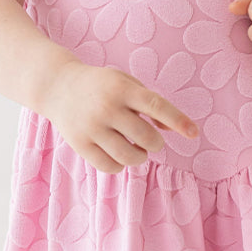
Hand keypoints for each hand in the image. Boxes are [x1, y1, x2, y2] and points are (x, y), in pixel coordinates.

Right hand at [42, 61, 198, 174]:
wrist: (57, 86)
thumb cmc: (100, 86)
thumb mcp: (125, 84)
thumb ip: (150, 104)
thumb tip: (172, 129)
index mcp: (121, 88)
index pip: (156, 106)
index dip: (178, 120)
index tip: (194, 133)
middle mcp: (106, 107)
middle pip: (146, 137)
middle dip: (155, 143)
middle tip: (150, 140)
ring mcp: (91, 127)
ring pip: (129, 156)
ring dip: (140, 156)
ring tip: (137, 149)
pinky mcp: (80, 144)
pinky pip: (110, 166)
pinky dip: (120, 165)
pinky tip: (118, 154)